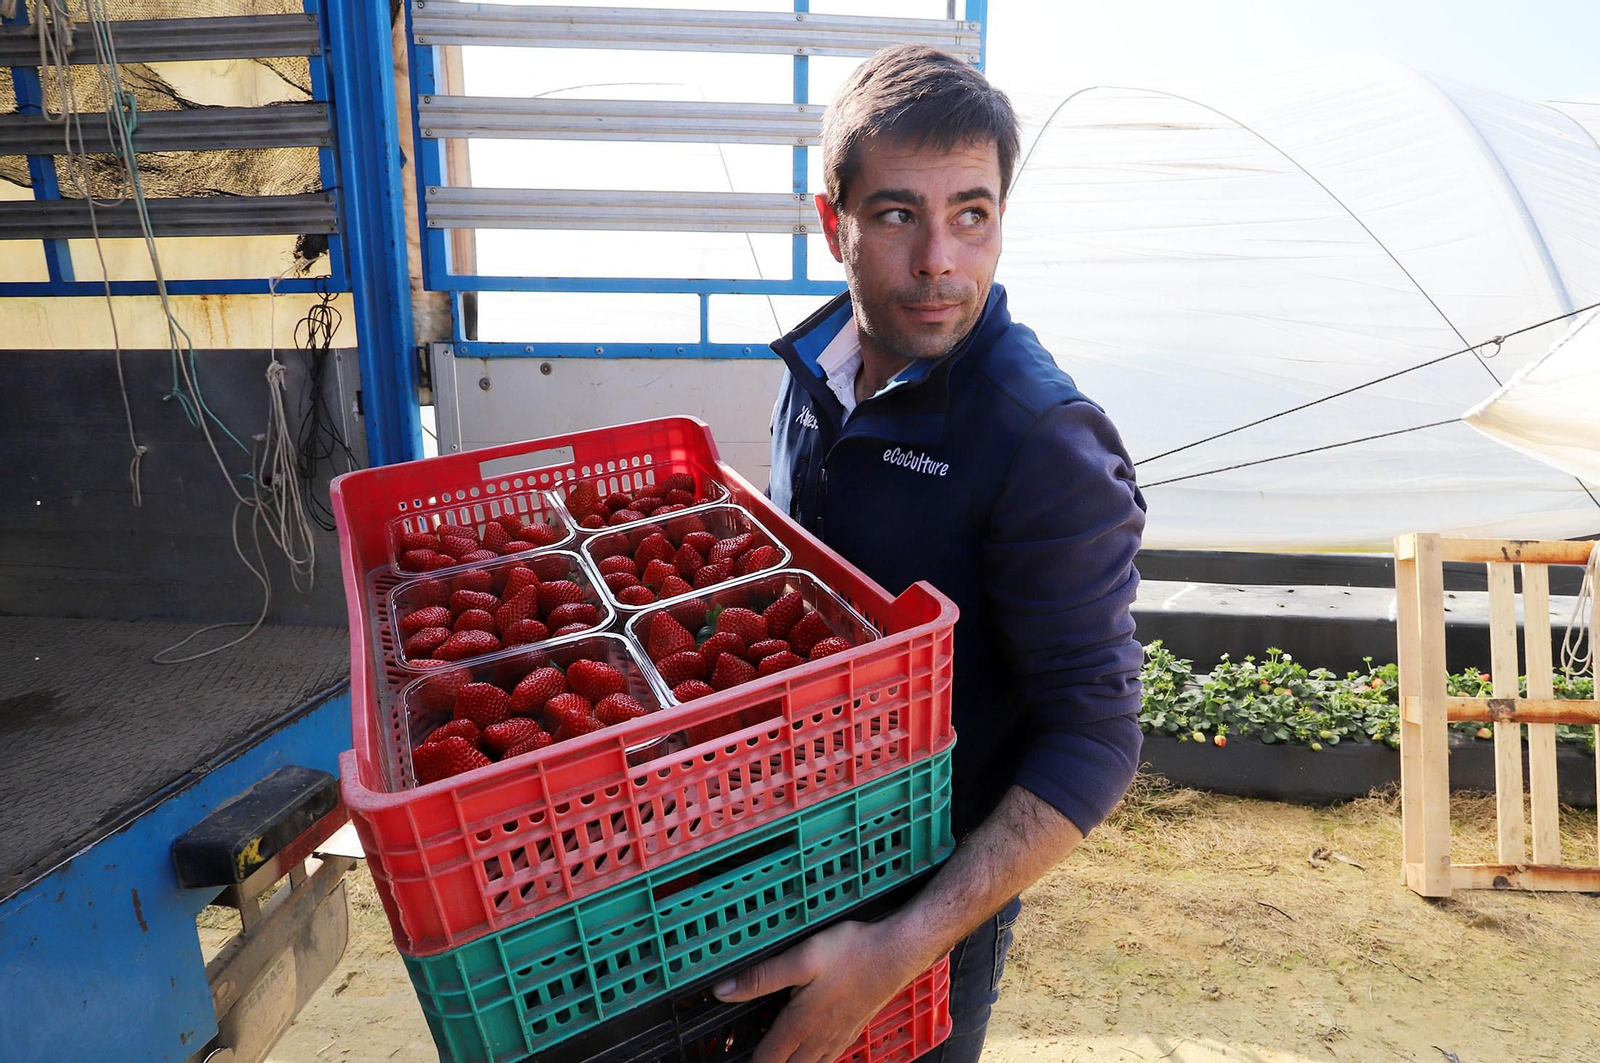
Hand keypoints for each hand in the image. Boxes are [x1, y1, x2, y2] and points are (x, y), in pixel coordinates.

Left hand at [712, 917, 920, 1062]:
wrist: (897, 953)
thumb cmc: (853, 953)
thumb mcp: (801, 957)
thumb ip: (761, 976)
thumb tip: (723, 990)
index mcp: (800, 1024)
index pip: (766, 1060)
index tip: (734, 1061)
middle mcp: (817, 1039)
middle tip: (756, 1058)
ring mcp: (837, 1039)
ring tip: (777, 1058)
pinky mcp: (851, 1032)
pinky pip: (826, 1060)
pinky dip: (810, 1062)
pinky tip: (808, 1054)